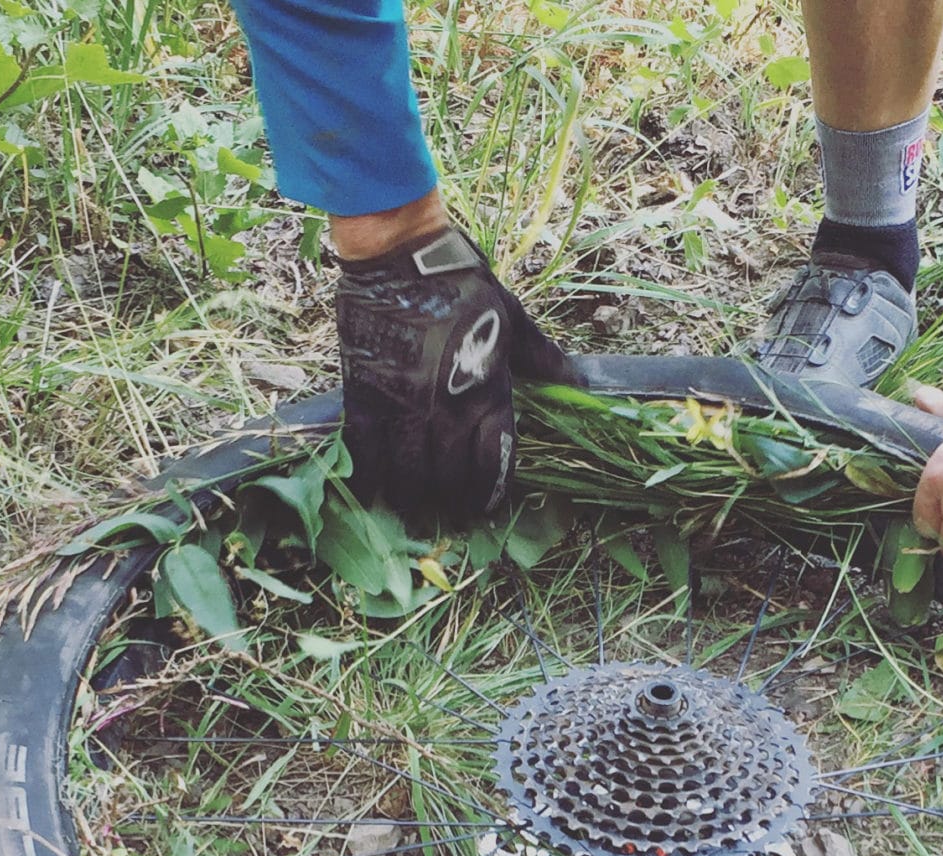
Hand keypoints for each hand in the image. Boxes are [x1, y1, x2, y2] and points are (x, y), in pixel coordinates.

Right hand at [334, 225, 572, 531]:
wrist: (398, 252)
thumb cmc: (460, 280)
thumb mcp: (510, 315)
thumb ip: (540, 357)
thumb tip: (577, 384)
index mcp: (487, 392)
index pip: (494, 463)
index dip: (490, 493)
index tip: (486, 508)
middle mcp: (446, 409)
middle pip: (449, 478)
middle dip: (450, 503)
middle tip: (448, 516)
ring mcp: (403, 405)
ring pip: (407, 473)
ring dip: (411, 497)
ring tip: (412, 509)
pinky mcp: (364, 395)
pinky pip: (364, 450)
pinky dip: (369, 475)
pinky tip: (373, 489)